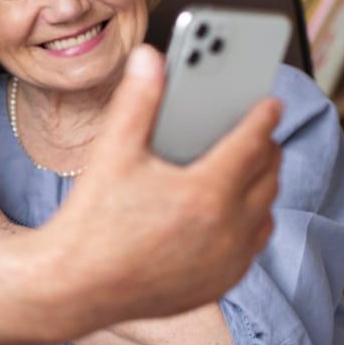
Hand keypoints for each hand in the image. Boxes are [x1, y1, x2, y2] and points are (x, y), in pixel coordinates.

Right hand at [44, 46, 280, 330]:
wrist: (74, 287)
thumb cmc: (90, 221)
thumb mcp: (112, 153)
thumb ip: (137, 101)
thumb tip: (150, 58)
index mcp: (206, 192)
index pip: (252, 142)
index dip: (262, 116)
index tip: (269, 101)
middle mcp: (227, 229)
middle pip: (267, 176)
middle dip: (267, 147)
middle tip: (258, 130)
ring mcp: (227, 261)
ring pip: (267, 212)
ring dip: (263, 185)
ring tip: (250, 166)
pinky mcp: (219, 284)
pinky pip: (253, 245)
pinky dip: (253, 221)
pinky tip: (236, 211)